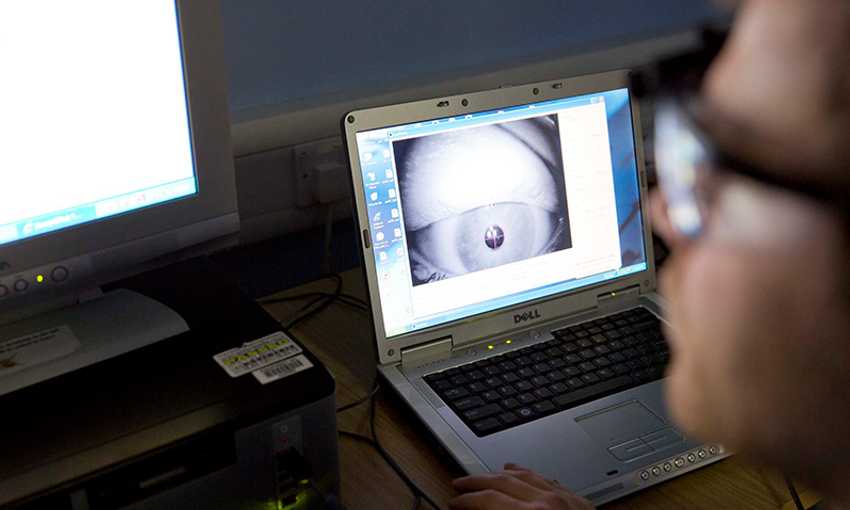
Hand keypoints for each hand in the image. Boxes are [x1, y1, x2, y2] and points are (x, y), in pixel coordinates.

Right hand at [450, 463, 594, 509]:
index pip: (488, 500)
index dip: (466, 501)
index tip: (454, 504)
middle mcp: (549, 502)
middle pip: (503, 481)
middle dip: (477, 481)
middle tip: (460, 483)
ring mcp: (566, 499)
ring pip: (526, 475)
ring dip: (501, 474)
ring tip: (487, 474)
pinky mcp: (580, 503)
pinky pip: (549, 480)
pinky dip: (530, 475)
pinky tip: (523, 473)